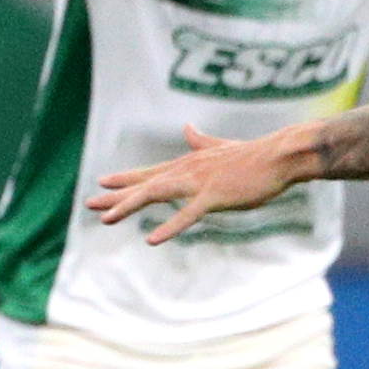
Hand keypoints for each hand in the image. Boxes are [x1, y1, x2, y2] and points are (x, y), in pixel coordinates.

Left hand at [88, 125, 303, 242]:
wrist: (279, 155)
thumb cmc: (255, 156)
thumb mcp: (222, 148)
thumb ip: (202, 141)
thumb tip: (187, 128)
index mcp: (189, 163)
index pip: (150, 173)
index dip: (125, 179)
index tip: (102, 183)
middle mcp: (187, 170)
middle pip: (145, 184)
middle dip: (116, 195)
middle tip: (89, 205)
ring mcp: (198, 183)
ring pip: (155, 194)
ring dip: (129, 206)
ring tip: (107, 220)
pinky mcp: (214, 196)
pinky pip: (187, 215)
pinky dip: (169, 226)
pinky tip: (152, 239)